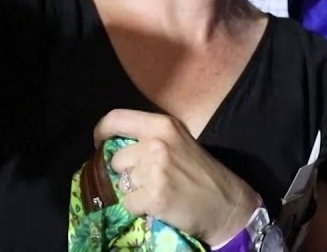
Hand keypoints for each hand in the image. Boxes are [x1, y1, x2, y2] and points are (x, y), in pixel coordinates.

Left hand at [94, 109, 260, 245]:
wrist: (225, 204)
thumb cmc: (201, 172)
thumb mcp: (179, 140)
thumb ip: (150, 136)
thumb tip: (114, 143)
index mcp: (162, 124)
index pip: (116, 119)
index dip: (102, 132)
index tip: (100, 143)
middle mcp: (156, 143)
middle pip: (117, 158)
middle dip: (127, 171)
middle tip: (147, 179)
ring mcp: (155, 170)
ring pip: (121, 182)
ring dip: (133, 191)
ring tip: (155, 191)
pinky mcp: (154, 196)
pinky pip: (128, 203)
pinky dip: (138, 208)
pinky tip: (157, 205)